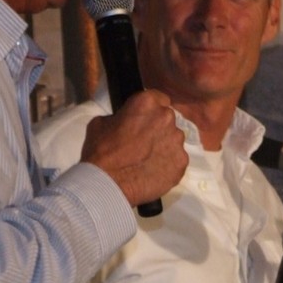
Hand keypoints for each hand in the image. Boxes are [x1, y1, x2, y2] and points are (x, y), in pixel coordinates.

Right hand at [80, 89, 185, 206]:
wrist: (108, 184)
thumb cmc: (101, 151)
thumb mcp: (101, 123)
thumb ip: (120, 116)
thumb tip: (126, 120)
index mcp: (147, 103)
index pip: (157, 98)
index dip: (149, 110)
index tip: (143, 119)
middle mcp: (167, 118)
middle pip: (167, 119)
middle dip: (157, 127)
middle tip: (143, 141)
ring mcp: (177, 141)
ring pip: (173, 139)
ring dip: (164, 145)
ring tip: (147, 159)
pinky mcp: (182, 162)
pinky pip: (176, 158)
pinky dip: (168, 163)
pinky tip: (153, 171)